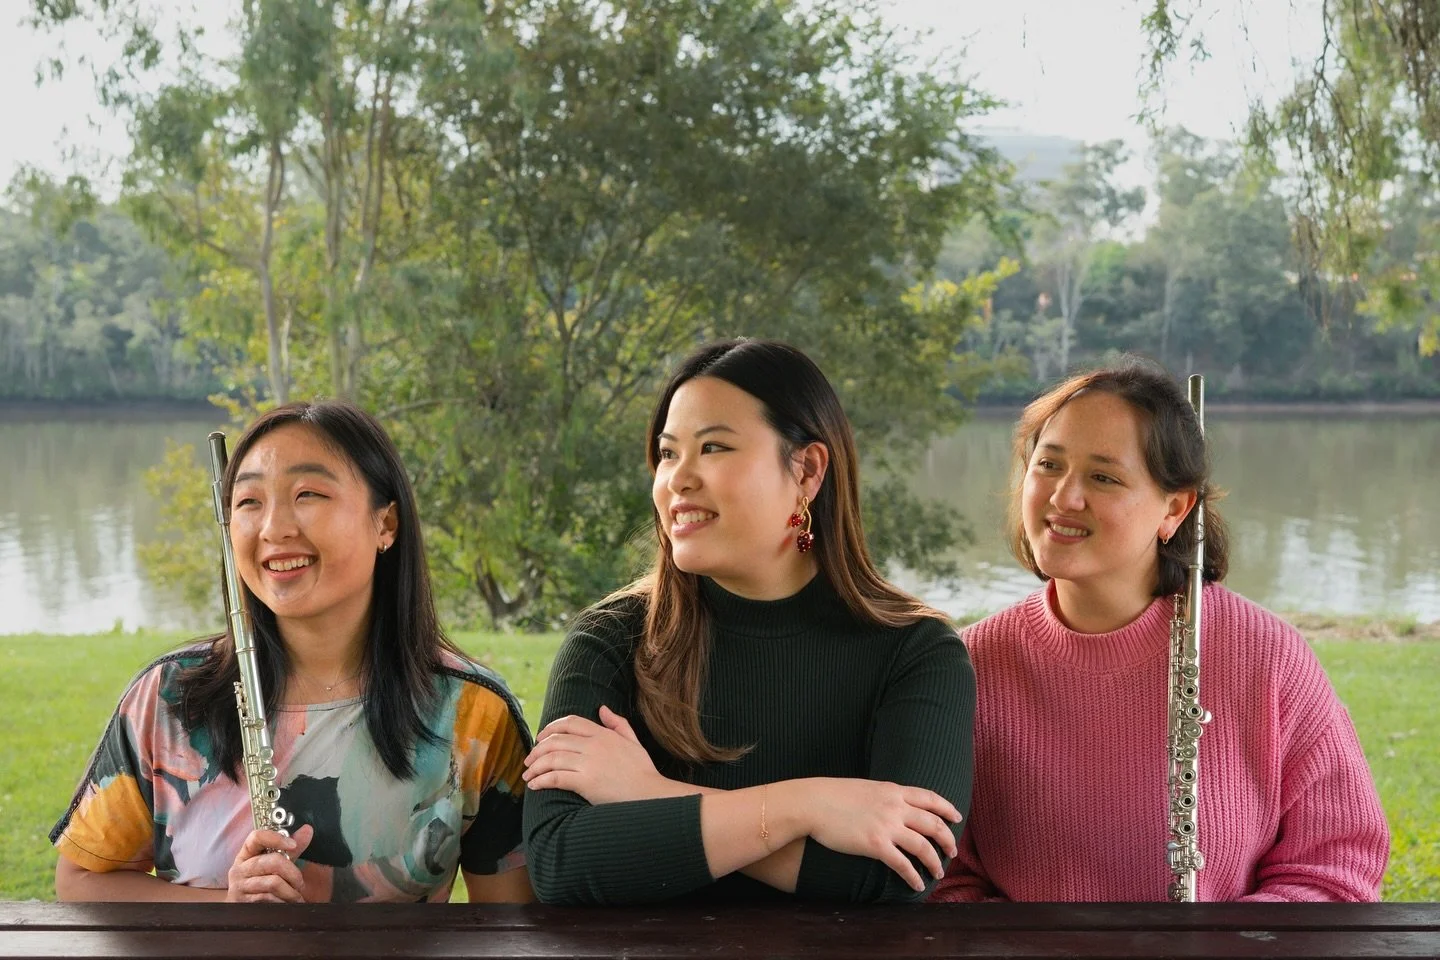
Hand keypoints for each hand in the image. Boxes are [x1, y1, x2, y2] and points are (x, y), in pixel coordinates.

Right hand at [225, 823, 313, 902]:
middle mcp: (239, 868)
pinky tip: (285, 904)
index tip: (293, 845)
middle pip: (272, 862)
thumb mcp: (275, 864)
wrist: (243, 912)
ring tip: (296, 897)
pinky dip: (282, 902)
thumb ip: (291, 849)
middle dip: (293, 873)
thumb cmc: (262, 883)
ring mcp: (238, 886)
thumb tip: (308, 829)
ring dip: (290, 891)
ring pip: (273, 882)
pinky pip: (269, 898)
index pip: (257, 837)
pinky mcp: (242, 902)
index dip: (276, 838)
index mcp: (246, 854)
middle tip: (301, 884)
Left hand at [523, 706, 669, 804]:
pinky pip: (555, 777)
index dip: (551, 728)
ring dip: (535, 766)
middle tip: (529, 759)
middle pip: (555, 740)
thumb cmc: (643, 771)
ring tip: (528, 775)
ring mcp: (589, 762)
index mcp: (603, 734)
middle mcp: (594, 745)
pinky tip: (535, 785)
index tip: (540, 738)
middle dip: (537, 749)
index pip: (570, 723)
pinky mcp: (585, 781)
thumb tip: (601, 708)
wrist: (651, 794)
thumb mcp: (633, 741)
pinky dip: (541, 780)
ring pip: (552, 758)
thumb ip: (618, 723)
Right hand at [802, 778, 960, 891]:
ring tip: (938, 872)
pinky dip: (914, 876)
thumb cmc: (832, 795)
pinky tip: (917, 884)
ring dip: (935, 861)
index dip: (947, 808)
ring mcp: (886, 826)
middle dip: (948, 839)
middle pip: (933, 824)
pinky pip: (903, 864)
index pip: (930, 798)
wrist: (812, 803)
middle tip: (952, 852)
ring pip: (923, 846)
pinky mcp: (875, 845)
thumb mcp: (865, 788)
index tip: (957, 817)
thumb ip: (883, 796)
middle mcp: (895, 807)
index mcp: (893, 791)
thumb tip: (891, 804)